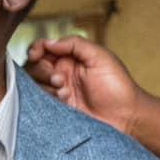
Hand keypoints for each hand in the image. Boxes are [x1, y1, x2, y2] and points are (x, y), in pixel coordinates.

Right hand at [24, 37, 145, 136]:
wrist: (125, 116)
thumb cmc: (118, 87)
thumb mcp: (100, 57)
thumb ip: (75, 44)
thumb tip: (49, 42)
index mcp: (72, 58)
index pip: (45, 48)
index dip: (36, 49)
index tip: (36, 54)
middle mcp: (63, 72)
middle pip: (34, 65)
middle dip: (42, 70)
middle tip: (58, 78)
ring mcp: (59, 90)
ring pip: (35, 83)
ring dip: (46, 85)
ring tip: (64, 90)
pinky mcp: (57, 107)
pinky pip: (40, 100)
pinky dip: (48, 97)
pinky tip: (65, 99)